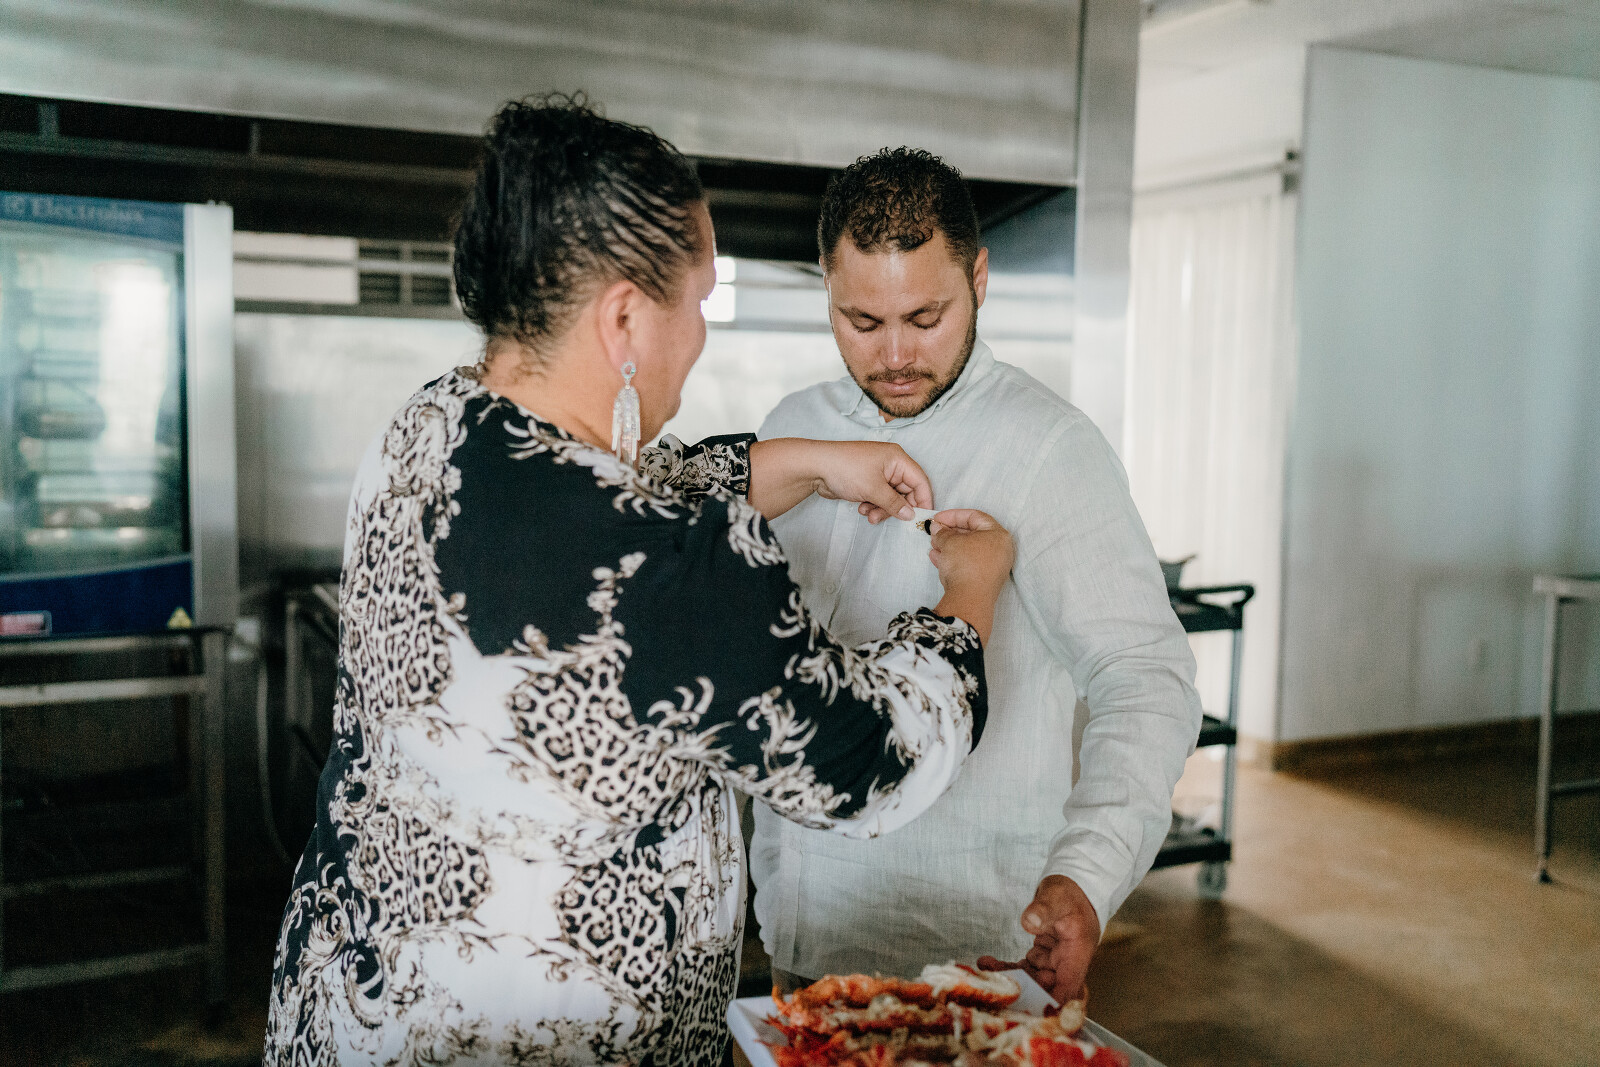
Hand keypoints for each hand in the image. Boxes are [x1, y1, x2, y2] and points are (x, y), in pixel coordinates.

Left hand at [818, 441, 933, 523]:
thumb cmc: (845, 469)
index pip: (920, 481)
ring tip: (869, 514)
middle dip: (896, 507)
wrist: (816, 467)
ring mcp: (879, 473)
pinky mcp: (868, 481)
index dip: (923, 500)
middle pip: (906, 492)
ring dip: (882, 509)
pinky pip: (879, 498)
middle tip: (886, 518)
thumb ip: (895, 504)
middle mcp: (891, 465)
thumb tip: (910, 515)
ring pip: (892, 497)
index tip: (922, 518)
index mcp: (897, 459)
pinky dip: (873, 506)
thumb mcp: (874, 489)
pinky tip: (861, 508)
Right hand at [928, 509, 1013, 643]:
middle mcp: (1000, 550)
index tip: (937, 519)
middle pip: (972, 534)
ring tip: (933, 546)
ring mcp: (994, 567)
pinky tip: (937, 558)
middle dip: (950, 532)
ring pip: (968, 551)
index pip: (974, 516)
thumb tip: (937, 528)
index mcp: (998, 535)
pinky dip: (953, 559)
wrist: (969, 600)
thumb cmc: (966, 564)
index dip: (953, 515)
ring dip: (949, 546)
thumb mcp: (950, 542)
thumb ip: (943, 532)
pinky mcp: (984, 581)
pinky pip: (968, 564)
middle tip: (934, 533)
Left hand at [976, 875, 1099, 1005]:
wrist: (1073, 889)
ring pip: (1031, 981)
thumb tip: (1029, 922)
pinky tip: (987, 962)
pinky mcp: (1043, 957)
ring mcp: (1054, 962)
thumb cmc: (1069, 892)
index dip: (1049, 1001)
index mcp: (1077, 954)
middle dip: (1020, 991)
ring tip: (985, 967)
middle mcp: (1067, 963)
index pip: (1067, 988)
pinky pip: (1024, 970)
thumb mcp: (1057, 896)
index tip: (1025, 1005)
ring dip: (1009, 979)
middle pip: (1046, 989)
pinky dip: (1007, 969)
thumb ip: (1044, 909)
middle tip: (994, 982)